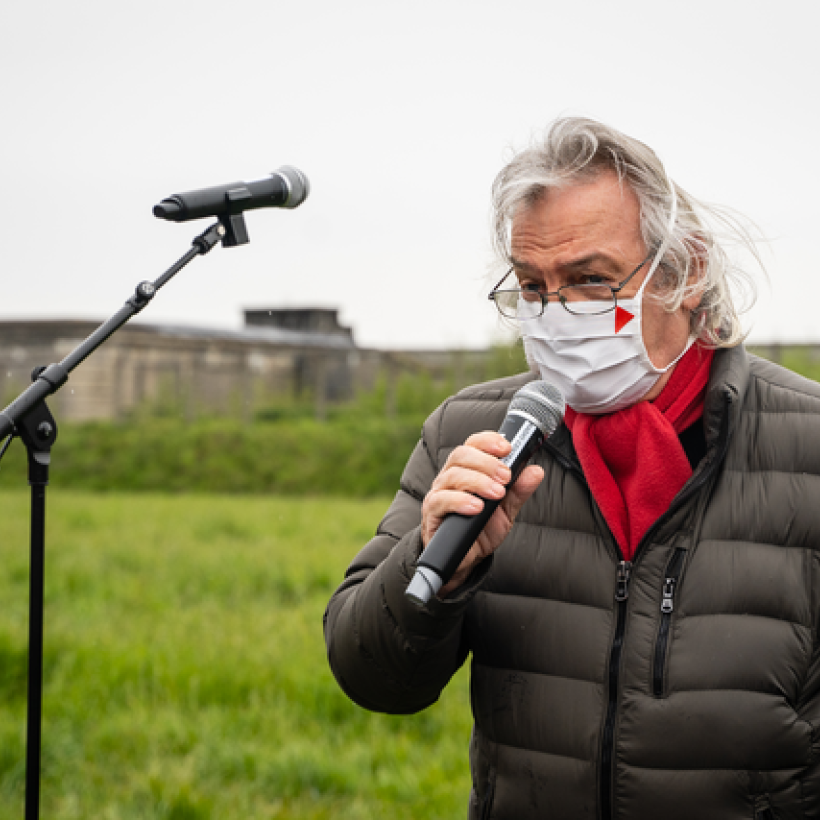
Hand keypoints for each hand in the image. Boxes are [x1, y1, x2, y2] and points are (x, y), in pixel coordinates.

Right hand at [420, 431, 544, 595]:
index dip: (488, 441)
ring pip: (452, 475)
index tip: (507, 448)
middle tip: (506, 477)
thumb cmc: (481, 528)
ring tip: (496, 494)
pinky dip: (460, 501)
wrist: (464, 558)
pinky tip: (477, 507)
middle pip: (461, 455)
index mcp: (467, 470)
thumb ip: (518, 490)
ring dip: (478, 481)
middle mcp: (450, 477)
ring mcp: (439, 493)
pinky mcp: (432, 513)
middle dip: (487, 463)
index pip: (473, 444)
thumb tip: (536, 471)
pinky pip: (441, 500)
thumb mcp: (506, 510)